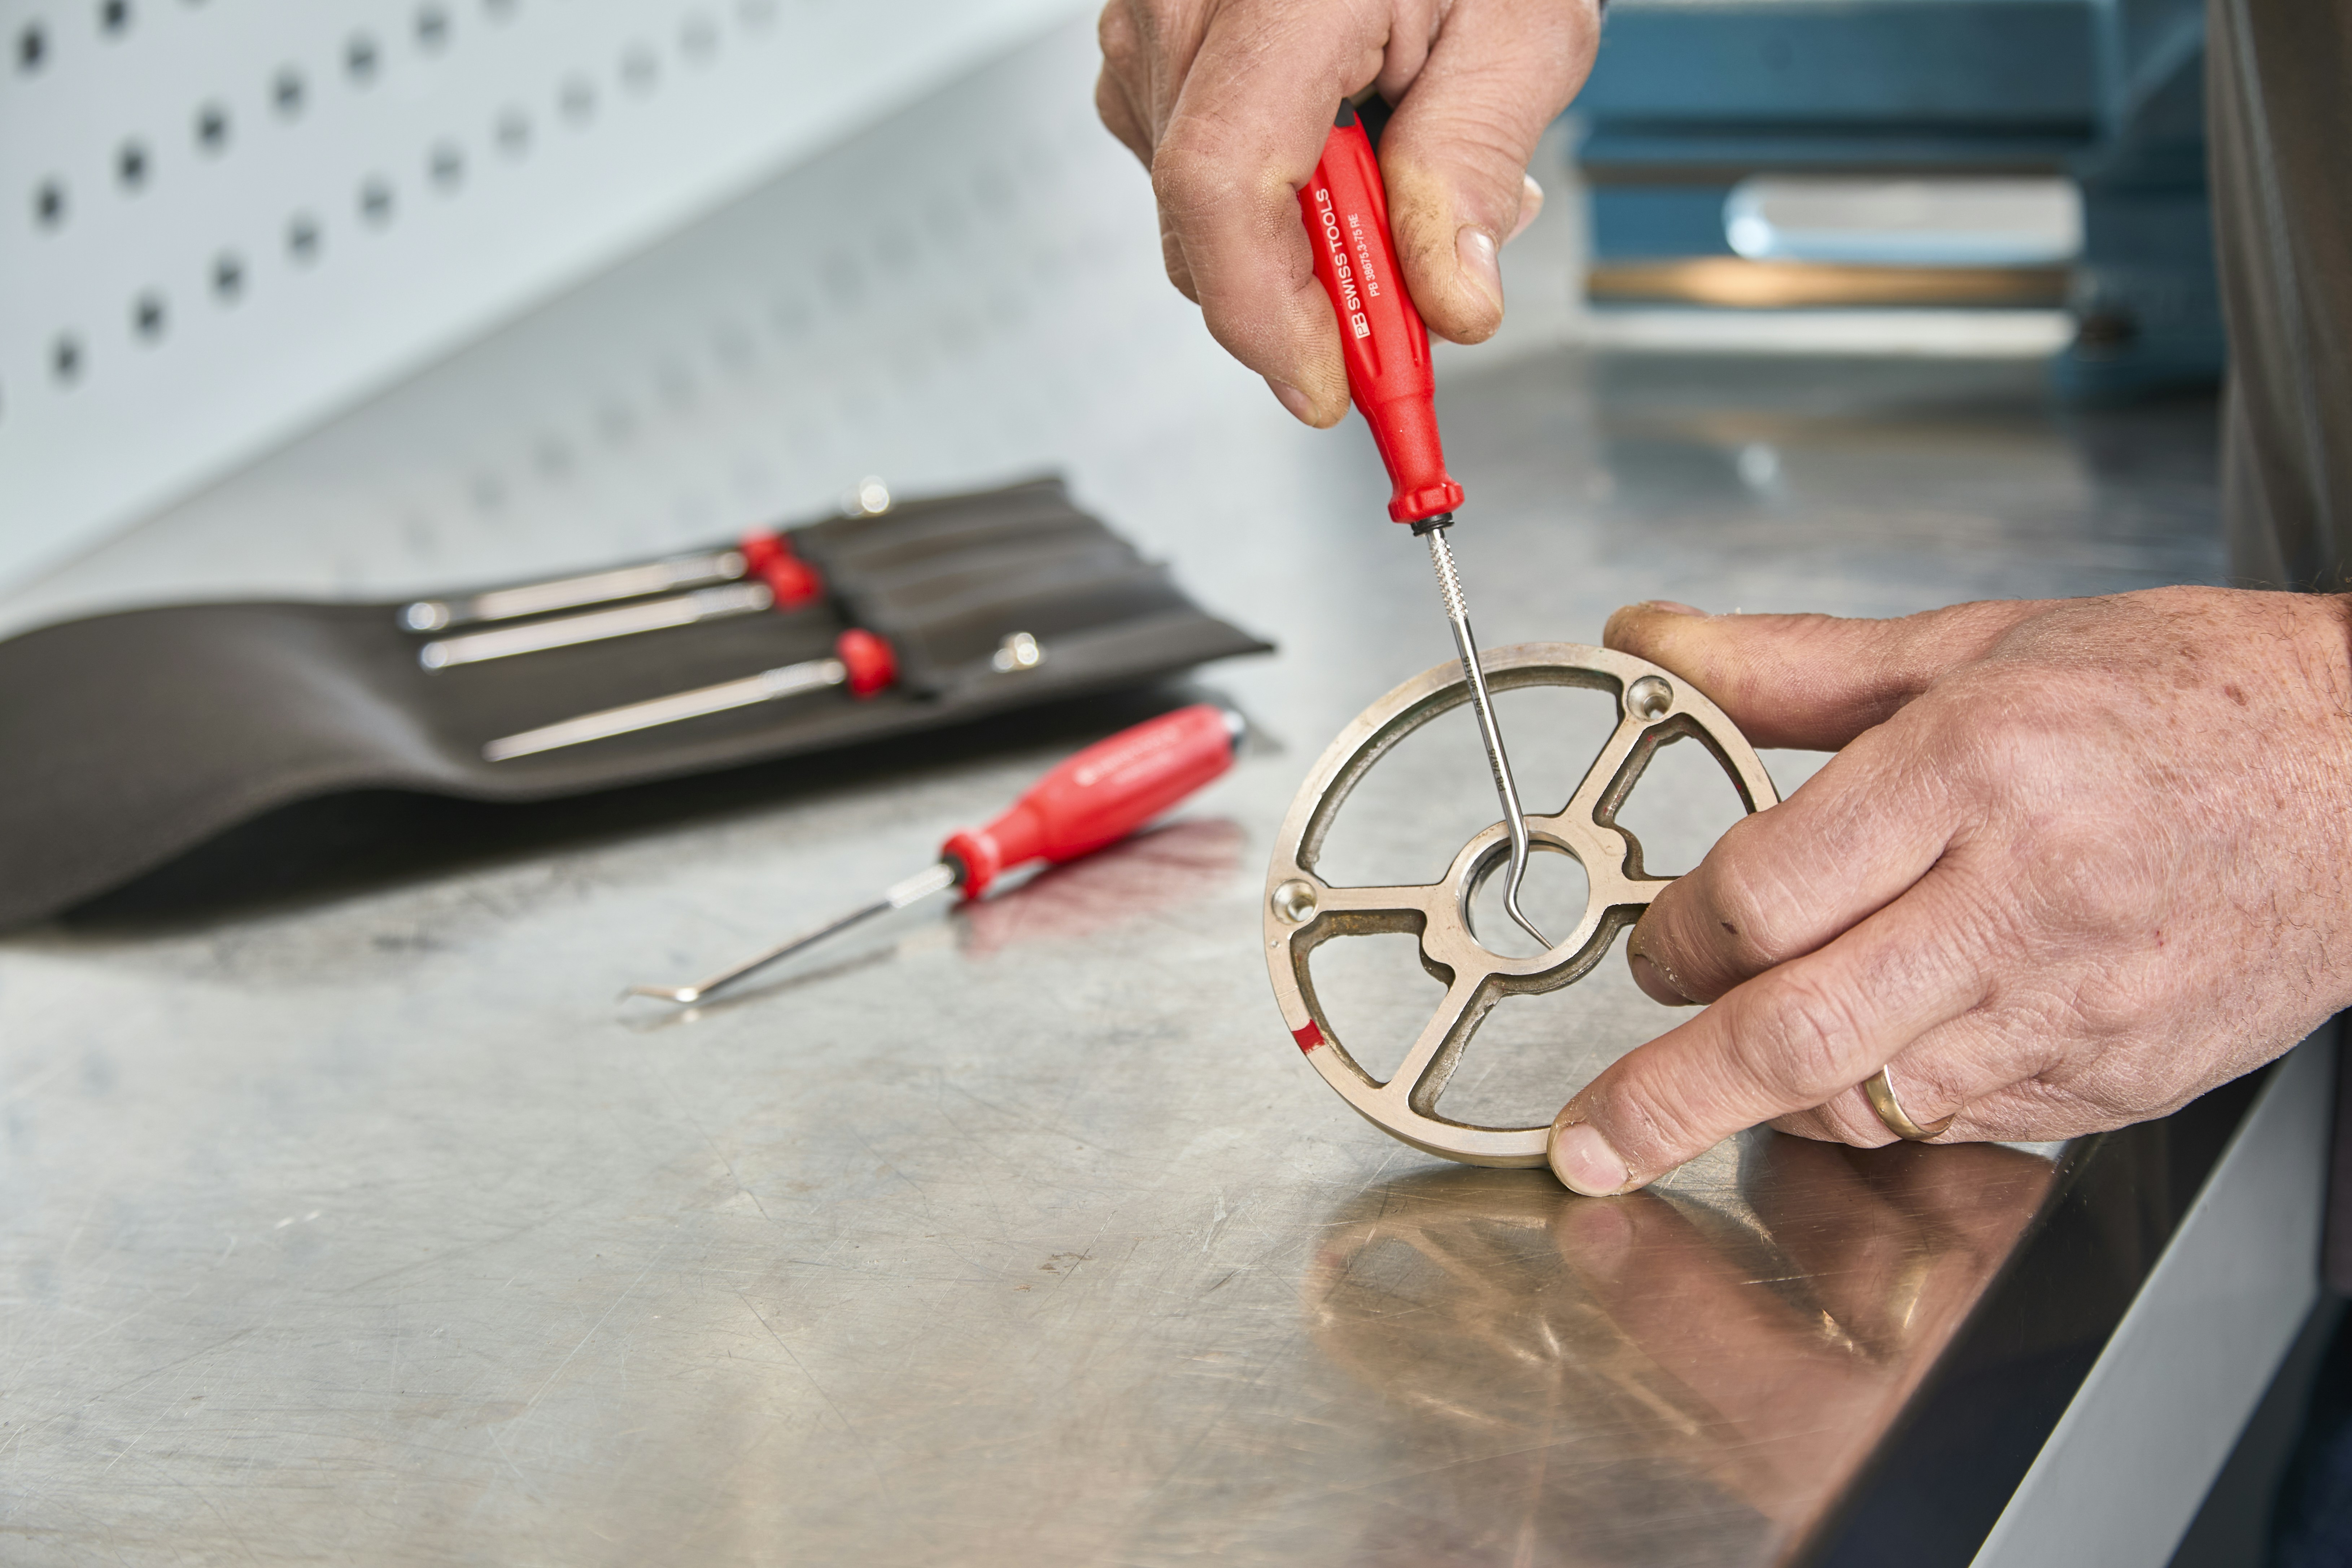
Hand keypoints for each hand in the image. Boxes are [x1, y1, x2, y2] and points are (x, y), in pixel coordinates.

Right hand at [1095, 0, 1599, 424]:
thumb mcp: (1523, 29)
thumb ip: (1476, 167)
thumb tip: (1450, 302)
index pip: (1221, 187)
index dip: (1270, 316)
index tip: (1332, 387)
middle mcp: (1182, 3)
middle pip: (1203, 221)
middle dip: (1306, 296)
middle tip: (1410, 303)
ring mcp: (1146, 24)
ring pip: (1193, 212)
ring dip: (1295, 241)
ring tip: (1391, 174)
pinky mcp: (1144, 50)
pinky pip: (1186, 169)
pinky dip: (1266, 194)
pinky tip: (1334, 143)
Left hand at [1546, 588, 2351, 1195]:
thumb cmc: (2185, 697)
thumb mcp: (1977, 642)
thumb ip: (1792, 664)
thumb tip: (1655, 642)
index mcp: (1981, 770)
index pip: (1768, 893)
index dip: (1682, 934)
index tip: (1655, 943)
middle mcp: (2025, 897)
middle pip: (1797, 1032)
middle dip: (1665, 1100)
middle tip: (1588, 1140)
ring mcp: (2076, 1004)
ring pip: (1868, 1099)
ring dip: (1770, 1101)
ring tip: (1722, 1074)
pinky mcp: (2116, 1079)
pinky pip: (1958, 1121)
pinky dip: (1883, 1103)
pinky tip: (1862, 1058)